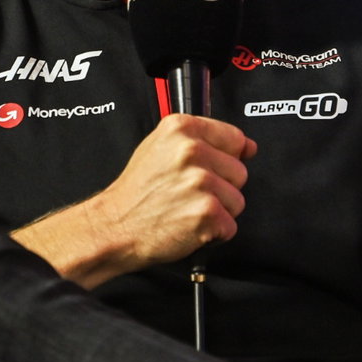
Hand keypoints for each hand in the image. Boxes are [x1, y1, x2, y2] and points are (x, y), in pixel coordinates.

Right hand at [14, 114, 255, 286]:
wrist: (114, 226)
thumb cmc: (136, 193)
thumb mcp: (160, 148)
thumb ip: (203, 141)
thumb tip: (247, 146)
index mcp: (181, 128)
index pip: (235, 138)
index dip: (225, 159)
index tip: (208, 170)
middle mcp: (192, 150)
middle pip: (239, 172)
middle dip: (221, 188)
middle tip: (188, 195)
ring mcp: (201, 181)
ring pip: (237, 201)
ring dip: (217, 212)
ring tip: (186, 209)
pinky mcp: (207, 212)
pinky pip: (230, 226)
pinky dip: (213, 233)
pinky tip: (188, 225)